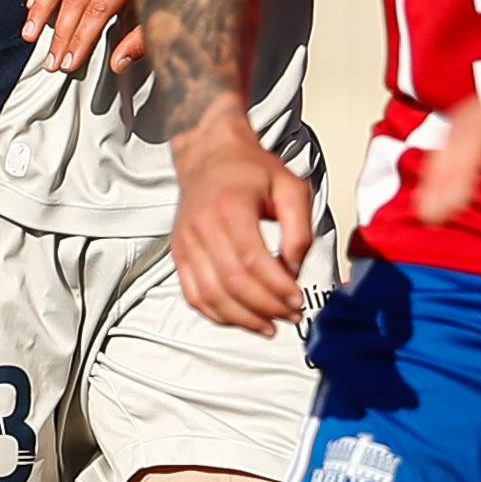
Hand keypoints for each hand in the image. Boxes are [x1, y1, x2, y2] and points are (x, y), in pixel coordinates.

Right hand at [171, 112, 315, 332]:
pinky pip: (195, 296)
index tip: (298, 299)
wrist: (210, 156)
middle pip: (233, 283)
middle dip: (266, 307)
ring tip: (271, 325)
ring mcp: (186, 243)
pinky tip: (243, 319)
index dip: (277, 288)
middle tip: (291, 314)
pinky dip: (219, 315)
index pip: (252, 261)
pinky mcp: (180, 255)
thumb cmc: (251, 170)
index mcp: (230, 207)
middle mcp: (202, 227)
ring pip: (212, 296)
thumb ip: (300, 229)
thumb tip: (293, 270)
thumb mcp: (291, 188)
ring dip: (244, 319)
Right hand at [422, 4, 480, 222]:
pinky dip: (456, 146)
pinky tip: (458, 163)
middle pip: (456, 131)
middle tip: (427, 213)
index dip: (458, 169)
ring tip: (432, 196)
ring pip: (459, 124)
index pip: (476, 133)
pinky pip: (471, 121)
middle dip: (437, 172)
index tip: (448, 204)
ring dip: (442, 160)